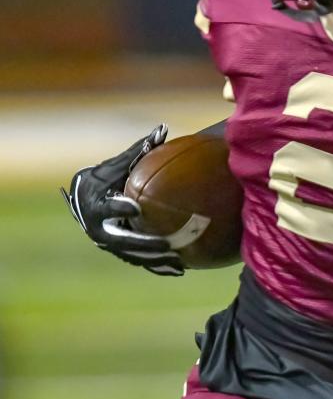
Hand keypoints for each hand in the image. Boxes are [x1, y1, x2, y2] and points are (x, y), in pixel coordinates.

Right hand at [61, 125, 184, 275]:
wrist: (85, 199)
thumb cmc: (104, 178)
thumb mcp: (116, 165)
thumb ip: (139, 151)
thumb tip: (162, 129)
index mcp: (97, 205)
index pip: (108, 207)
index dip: (120, 207)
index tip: (136, 207)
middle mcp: (100, 228)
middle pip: (122, 240)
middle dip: (144, 243)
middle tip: (166, 243)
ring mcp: (110, 243)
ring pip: (133, 255)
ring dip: (154, 260)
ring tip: (178, 261)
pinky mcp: (120, 251)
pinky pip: (140, 261)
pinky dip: (158, 267)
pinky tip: (180, 270)